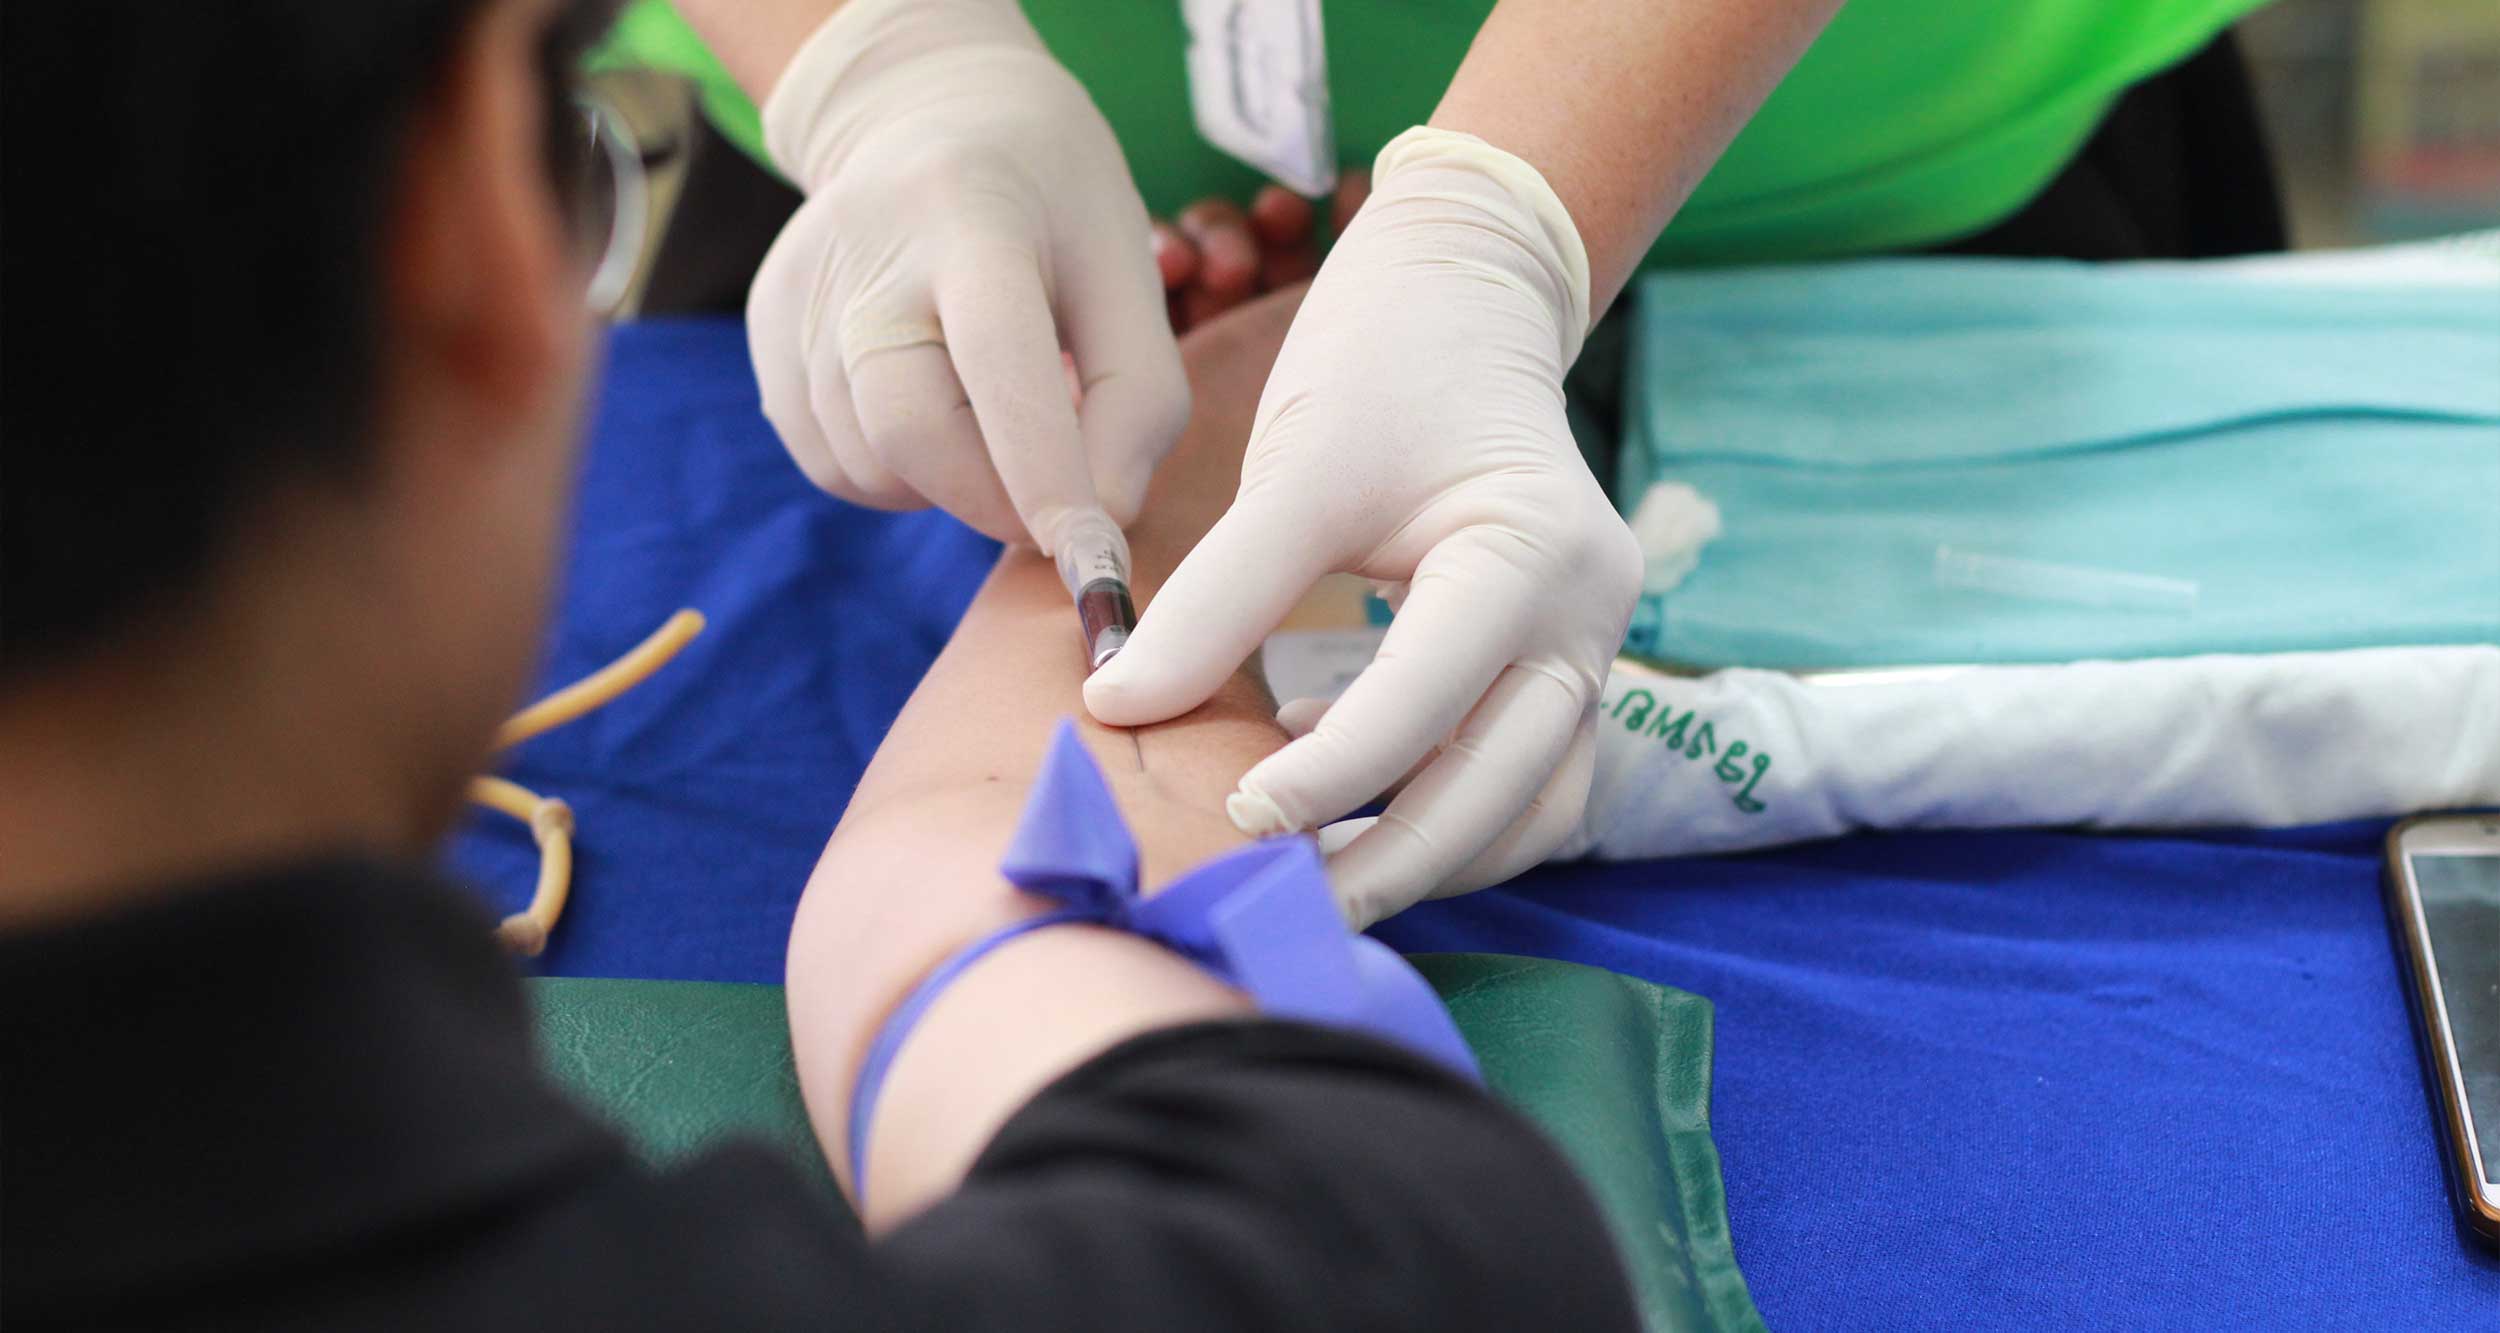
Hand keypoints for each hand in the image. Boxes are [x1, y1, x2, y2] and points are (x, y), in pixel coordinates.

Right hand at [746, 0, 1186, 554]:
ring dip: (945, 486)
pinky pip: (829, 461)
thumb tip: (1104, 523)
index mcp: (973, 215)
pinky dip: (894, 475)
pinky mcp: (766, 329)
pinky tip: (933, 411)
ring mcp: (801, 291)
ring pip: (866, 462)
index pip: (998, 359)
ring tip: (990, 418)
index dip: (1043, 469)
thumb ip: (1139, 400)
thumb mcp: (1128, 271)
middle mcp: (867, 250)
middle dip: (991, 499)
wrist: (932, 114)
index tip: (1092, 553)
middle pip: (907, 427)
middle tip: (1052, 508)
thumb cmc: (1054, 205)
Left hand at [1087, 129, 1642, 926]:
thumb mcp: (1298, 468)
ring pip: (1527, 809)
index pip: (1430, 703)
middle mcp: (1589, 620)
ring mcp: (1590, 650)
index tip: (1232, 817)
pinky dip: (1446, 816)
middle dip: (1391, 862)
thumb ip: (1217, 596)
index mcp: (1537, 558)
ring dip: (1428, 858)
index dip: (1330, 777)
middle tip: (1276, 903)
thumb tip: (1116, 706)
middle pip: (1503, 791)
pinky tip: (1344, 803)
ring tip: (1312, 882)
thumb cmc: (1384, 362)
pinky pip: (1521, 782)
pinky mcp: (1561, 667)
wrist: (1467, 293)